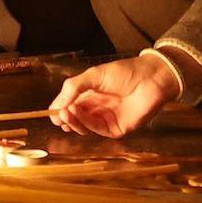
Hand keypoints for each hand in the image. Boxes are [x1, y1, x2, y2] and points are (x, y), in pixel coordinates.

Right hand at [49, 55, 178, 137]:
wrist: (150, 79)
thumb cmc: (124, 73)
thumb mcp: (94, 75)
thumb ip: (74, 87)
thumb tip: (57, 104)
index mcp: (90, 95)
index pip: (70, 106)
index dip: (60, 109)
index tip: (51, 112)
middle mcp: (97, 109)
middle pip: (75, 118)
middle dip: (64, 117)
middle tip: (58, 115)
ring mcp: (106, 120)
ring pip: (84, 126)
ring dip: (72, 121)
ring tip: (65, 113)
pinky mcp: (116, 129)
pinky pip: (96, 129)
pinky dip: (85, 123)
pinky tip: (77, 114)